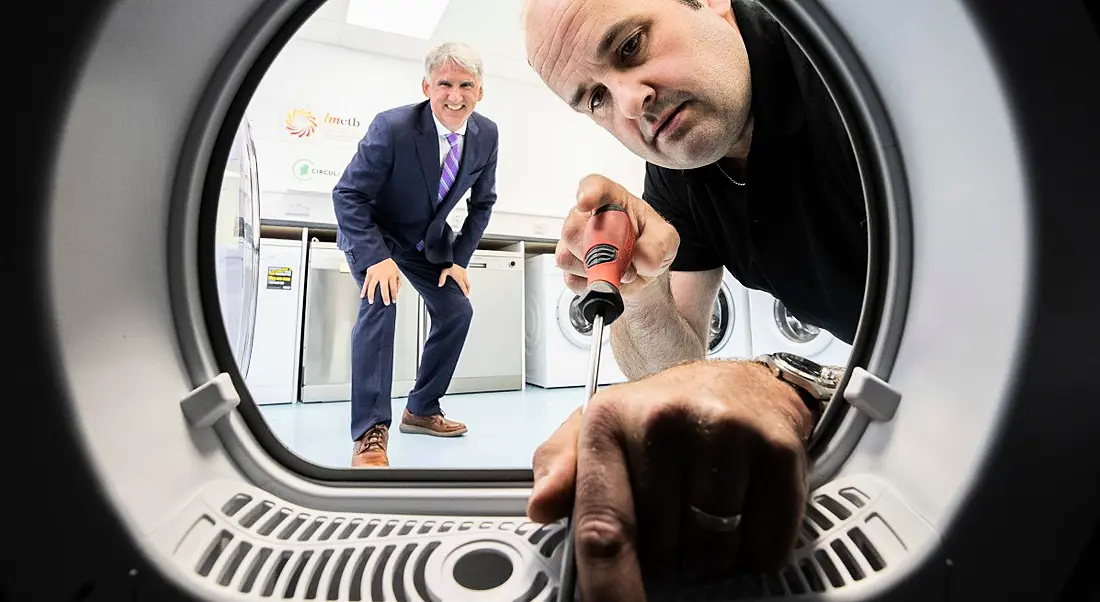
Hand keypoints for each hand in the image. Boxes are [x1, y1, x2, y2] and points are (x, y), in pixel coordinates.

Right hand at [362, 258, 399, 304]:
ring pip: (372, 287)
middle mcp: (383, 276)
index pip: (393, 288)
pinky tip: (362, 295)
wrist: (379, 255)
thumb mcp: (397, 271)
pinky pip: (366, 283)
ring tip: (371, 302)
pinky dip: (363, 290)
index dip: (394, 295)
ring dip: (371, 295)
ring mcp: (375, 275)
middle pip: (384, 289)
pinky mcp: (369, 274)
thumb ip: (398, 282)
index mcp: (391, 275)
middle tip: (386, 303)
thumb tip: (397, 292)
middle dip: (385, 297)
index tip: (393, 301)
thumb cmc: (388, 265)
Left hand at [439, 264, 469, 295]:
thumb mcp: (443, 272)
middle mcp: (463, 275)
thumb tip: (440, 285)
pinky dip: (467, 282)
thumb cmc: (447, 266)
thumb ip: (442, 279)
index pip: (463, 286)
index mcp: (459, 277)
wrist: (449, 260)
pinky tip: (465, 283)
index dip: (465, 291)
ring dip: (468, 286)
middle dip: (468, 290)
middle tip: (467, 294)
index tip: (466, 295)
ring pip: (468, 281)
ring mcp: (464, 272)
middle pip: (468, 284)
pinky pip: (467, 278)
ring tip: (467, 290)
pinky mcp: (464, 270)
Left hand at [528, 360, 813, 599]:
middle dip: (666, 551)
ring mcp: (725, 433)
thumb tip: (541, 506)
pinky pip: (765, 545)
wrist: (744, 383)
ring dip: (712, 553)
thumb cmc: (664, 415)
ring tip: (709, 505)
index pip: (602, 526)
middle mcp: (664, 422)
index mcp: (608, 422)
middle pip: (662, 552)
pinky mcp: (778, 450)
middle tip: (675, 510)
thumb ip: (561, 468)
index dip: (609, 587)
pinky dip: (758, 548)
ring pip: (714, 554)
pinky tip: (747, 506)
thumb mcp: (600, 429)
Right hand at [557, 174, 679, 299]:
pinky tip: (606, 276)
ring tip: (618, 268)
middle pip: (572, 229)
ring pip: (567, 256)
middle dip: (597, 251)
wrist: (642, 270)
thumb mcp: (666, 240)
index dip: (587, 193)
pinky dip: (591, 283)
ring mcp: (574, 241)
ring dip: (596, 270)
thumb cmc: (649, 244)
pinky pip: (570, 278)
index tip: (585, 202)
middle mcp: (586, 217)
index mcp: (611, 200)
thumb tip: (639, 257)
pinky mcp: (569, 265)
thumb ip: (659, 244)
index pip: (594, 187)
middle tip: (622, 258)